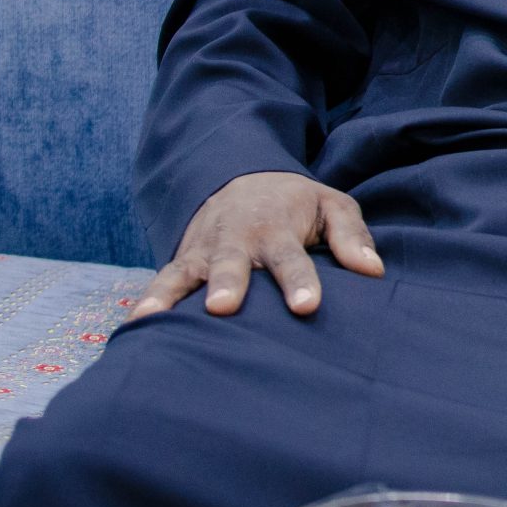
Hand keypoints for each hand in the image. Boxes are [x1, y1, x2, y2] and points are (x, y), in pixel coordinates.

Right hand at [129, 170, 383, 320]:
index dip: (299, 281)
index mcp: (278, 229)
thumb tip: (373, 271)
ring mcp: (205, 252)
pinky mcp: (183, 262)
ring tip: (155, 321)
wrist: (244, 180)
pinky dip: (147, 300)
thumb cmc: (294, 205)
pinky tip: (133, 326)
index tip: (306, 306)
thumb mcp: (331, 205)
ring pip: (187, 273)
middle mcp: (238, 240)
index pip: (292, 259)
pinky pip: (162, 281)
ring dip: (172, 295)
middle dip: (228, 283)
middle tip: (225, 306)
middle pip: (233, 264)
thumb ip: (352, 236)